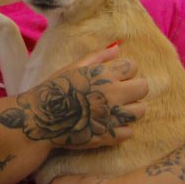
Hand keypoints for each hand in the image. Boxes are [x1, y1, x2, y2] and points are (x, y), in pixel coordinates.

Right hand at [0, 46, 148, 148]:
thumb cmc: (55, 90)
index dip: (125, 72)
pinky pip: (130, 131)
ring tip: (115, 111)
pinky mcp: (110, 136)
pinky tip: (107, 126)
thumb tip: (118, 47)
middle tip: (119, 95)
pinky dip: (120, 130)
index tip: (115, 78)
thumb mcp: (73, 67)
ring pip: (141, 110)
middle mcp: (113, 93)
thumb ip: (98, 56)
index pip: (132, 66)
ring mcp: (113, 115)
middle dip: (134, 90)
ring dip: (130, 110)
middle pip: (143, 87)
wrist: (41, 119)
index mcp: (103, 74)